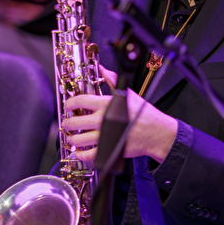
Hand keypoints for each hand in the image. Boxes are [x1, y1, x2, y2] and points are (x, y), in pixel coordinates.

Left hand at [62, 67, 177, 163]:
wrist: (156, 133)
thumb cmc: (144, 113)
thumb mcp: (128, 93)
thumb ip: (112, 80)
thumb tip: (102, 69)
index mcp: (108, 105)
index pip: (80, 101)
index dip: (70, 103)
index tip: (68, 106)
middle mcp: (104, 120)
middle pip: (75, 122)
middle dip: (67, 123)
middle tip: (66, 122)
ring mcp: (106, 137)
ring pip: (79, 140)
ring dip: (71, 138)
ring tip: (71, 136)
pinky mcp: (109, 150)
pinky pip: (90, 155)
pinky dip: (81, 154)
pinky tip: (79, 151)